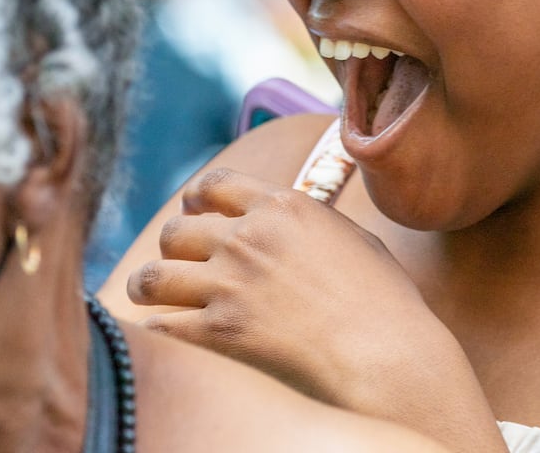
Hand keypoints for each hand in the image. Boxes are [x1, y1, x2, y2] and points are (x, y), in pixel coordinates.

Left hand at [125, 169, 505, 451]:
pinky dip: (158, 330)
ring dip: (152, 286)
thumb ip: (312, 223)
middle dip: (175, 248)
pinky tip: (167, 333)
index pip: (215, 184)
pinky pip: (161, 325)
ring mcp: (231, 284)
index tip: (193, 212)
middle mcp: (250, 238)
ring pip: (154, 274)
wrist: (387, 355)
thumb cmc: (385, 302)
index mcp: (284, 207)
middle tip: (181, 264)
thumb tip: (294, 220)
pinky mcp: (220, 332)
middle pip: (177, 230)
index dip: (196, 199)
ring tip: (155, 296)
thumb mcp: (354, 239)